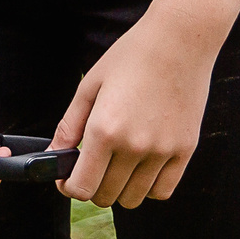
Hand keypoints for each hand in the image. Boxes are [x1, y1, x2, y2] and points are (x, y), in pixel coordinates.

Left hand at [51, 0, 226, 208]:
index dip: (68, 188)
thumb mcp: (90, 85)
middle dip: (91, 187)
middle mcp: (134, 146)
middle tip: (91, 166)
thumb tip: (53, 154)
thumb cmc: (132, 56)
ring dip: (119, 189)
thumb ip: (70, 125)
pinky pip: (163, 190)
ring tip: (116, 166)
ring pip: (134, 199)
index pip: (82, 187)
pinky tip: (141, 168)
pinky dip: (148, 187)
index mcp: (105, 129)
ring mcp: (163, 151)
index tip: (66, 178)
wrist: (180, 39)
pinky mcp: (185, 150)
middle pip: (106, 196)